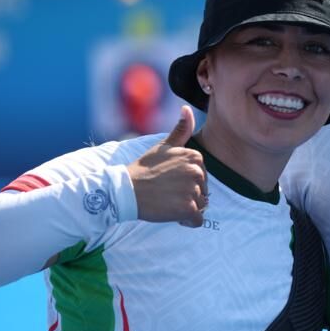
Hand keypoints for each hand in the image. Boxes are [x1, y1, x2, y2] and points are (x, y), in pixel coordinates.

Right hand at [127, 106, 208, 226]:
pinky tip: (171, 214)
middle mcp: (198, 172)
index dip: (186, 182)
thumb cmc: (144, 169)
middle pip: (203, 192)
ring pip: (201, 206)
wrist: (126, 190)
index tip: (169, 181)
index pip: (202, 177)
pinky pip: (197, 220)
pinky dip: (186, 221)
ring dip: (186, 208)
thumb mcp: (163, 146)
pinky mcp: (188, 208)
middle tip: (166, 192)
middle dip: (187, 195)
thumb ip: (180, 130)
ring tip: (167, 201)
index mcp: (195, 157)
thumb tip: (187, 109)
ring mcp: (193, 190)